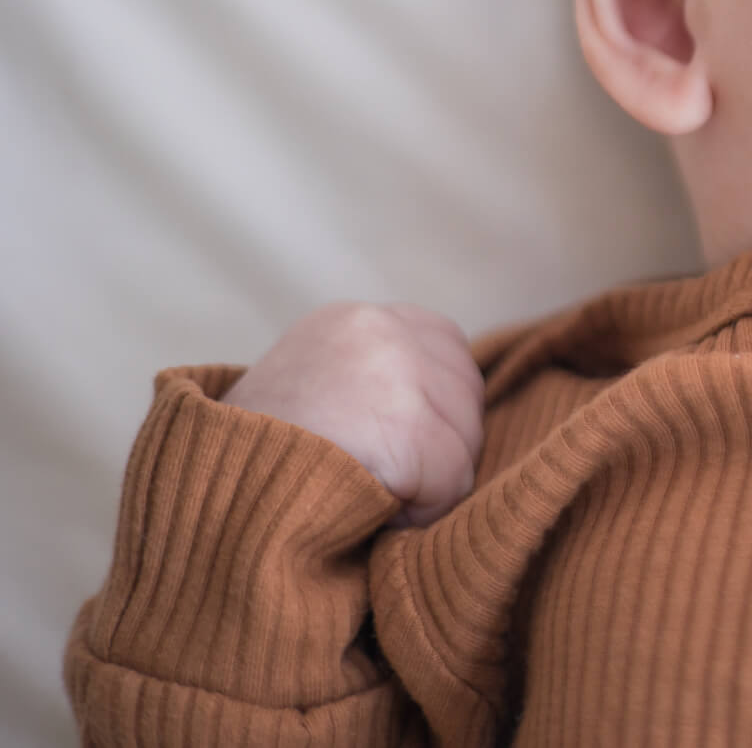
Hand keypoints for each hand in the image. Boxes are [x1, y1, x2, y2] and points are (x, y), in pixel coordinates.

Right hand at [221, 302, 485, 528]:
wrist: (206, 503)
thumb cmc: (252, 465)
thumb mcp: (310, 389)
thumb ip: (370, 380)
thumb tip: (448, 404)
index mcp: (353, 321)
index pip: (446, 347)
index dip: (431, 406)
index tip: (392, 442)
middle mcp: (379, 331)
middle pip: (465, 393)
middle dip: (438, 444)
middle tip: (373, 476)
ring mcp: (396, 374)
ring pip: (464, 442)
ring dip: (428, 482)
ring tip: (362, 491)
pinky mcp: (406, 429)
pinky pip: (452, 482)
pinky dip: (420, 511)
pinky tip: (370, 512)